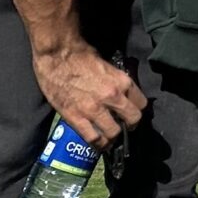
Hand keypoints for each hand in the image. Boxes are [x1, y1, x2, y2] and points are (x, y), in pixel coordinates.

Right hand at [31, 41, 147, 150]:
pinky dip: (98, 144)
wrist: (56, 54)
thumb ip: (116, 80)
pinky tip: (98, 143)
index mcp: (122, 82)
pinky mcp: (76, 117)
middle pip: (133, 119)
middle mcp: (112, 97)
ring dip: (113, 136)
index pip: (141, 103)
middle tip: (124, 125)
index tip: (132, 111)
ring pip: (114, 133)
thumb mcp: (108, 64)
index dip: (137, 109)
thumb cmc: (80, 53)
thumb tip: (121, 91)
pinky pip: (92, 138)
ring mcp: (94, 110)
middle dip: (130, 124)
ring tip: (110, 136)